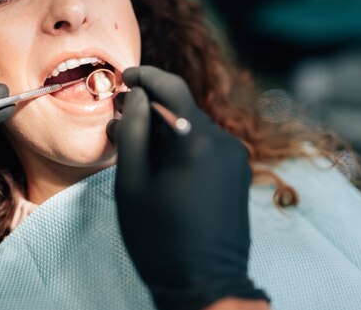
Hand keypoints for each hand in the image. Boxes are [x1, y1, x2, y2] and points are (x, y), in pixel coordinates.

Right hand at [108, 66, 267, 309]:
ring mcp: (236, 158)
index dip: (146, 76)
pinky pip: (207, 145)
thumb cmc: (160, 237)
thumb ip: (134, 132)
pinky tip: (162, 161)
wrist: (205, 283)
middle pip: (183, 109)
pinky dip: (183, 144)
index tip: (125, 77)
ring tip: (137, 146)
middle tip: (121, 118)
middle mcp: (225, 142)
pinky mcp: (238, 173)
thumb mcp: (133, 183)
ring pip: (194, 127)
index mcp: (198, 142)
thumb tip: (140, 97)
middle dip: (151, 108)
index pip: (172, 88)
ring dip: (166, 128)